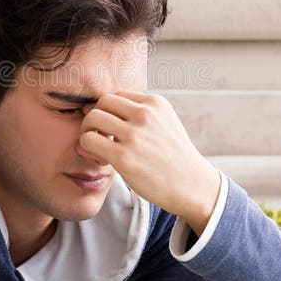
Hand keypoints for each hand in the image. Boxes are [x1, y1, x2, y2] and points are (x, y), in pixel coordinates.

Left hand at [79, 91, 221, 234]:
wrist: (192, 185)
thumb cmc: (174, 156)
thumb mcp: (165, 122)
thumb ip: (142, 112)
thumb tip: (106, 107)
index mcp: (155, 103)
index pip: (118, 95)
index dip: (110, 110)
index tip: (112, 126)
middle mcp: (144, 114)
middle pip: (103, 101)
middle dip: (97, 115)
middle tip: (100, 133)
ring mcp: (134, 135)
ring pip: (93, 117)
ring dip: (89, 129)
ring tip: (99, 144)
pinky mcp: (123, 156)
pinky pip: (89, 140)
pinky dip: (88, 146)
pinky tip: (102, 157)